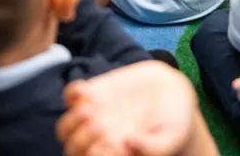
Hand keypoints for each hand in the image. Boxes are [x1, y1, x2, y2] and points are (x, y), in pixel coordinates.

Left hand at [57, 62, 197, 155]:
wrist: (173, 90)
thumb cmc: (175, 120)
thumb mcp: (172, 137)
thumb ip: (154, 148)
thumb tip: (129, 144)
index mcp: (116, 154)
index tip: (112, 143)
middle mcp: (101, 139)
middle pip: (72, 150)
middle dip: (80, 141)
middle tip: (102, 127)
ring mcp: (95, 115)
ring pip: (64, 128)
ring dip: (72, 121)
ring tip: (93, 110)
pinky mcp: (95, 92)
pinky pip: (69, 96)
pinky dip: (71, 93)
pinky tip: (87, 90)